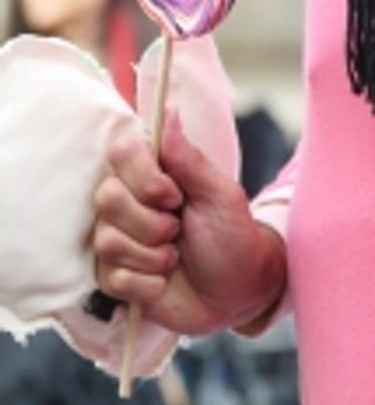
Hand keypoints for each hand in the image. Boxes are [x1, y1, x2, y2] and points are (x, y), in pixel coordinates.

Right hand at [92, 111, 286, 336]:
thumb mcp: (221, 196)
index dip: (144, 176)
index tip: (174, 195)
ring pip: (108, 241)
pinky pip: (112, 278)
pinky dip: (148, 284)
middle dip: (152, 223)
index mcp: (153, 176)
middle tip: (179, 230)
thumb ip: (189, 159)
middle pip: (107, 198)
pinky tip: (164, 282)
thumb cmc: (233, 238)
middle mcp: (128, 204)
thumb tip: (168, 112)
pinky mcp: (114, 278)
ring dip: (153, 256)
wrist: (237, 292)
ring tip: (175, 257)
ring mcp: (117, 240)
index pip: (120, 152)